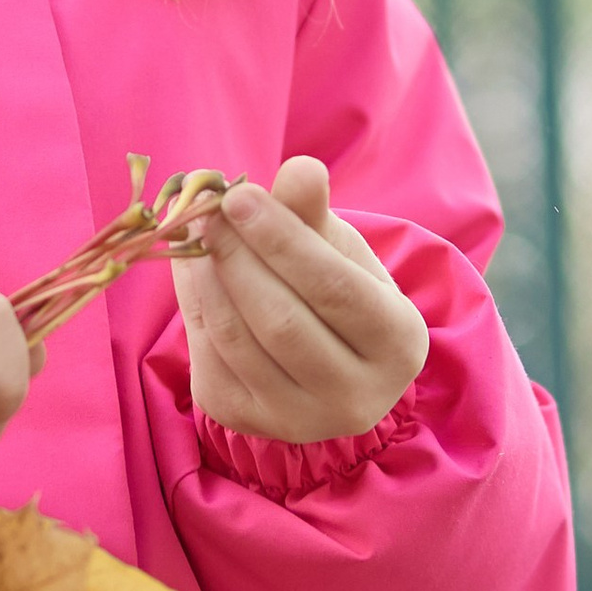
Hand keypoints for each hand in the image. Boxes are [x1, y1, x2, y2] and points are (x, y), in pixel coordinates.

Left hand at [172, 157, 426, 448]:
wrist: (325, 361)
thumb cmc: (339, 289)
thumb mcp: (339, 248)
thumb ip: (314, 212)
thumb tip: (299, 169)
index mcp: (398, 344)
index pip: (334, 288)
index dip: (282, 239)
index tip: (239, 195)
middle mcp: (357, 397)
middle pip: (283, 321)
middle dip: (237, 257)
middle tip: (208, 211)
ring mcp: (300, 419)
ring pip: (238, 342)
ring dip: (207, 279)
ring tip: (196, 233)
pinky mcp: (247, 421)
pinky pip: (210, 358)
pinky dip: (194, 306)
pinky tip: (193, 270)